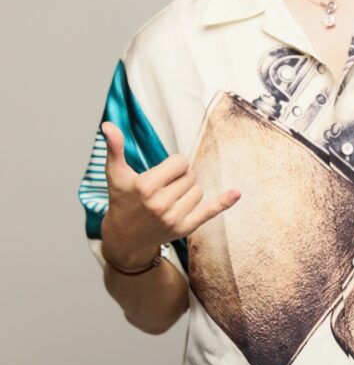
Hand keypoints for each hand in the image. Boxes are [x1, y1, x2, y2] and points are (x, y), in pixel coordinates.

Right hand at [100, 121, 240, 266]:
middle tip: (164, 187)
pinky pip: (210, 212)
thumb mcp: (115, 174)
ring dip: (188, 191)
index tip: (163, 172)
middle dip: (180, 178)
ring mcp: (173, 218)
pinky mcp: (184, 229)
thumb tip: (107, 125)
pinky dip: (224, 203)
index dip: (173, 165)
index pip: (180, 162)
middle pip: (190, 176)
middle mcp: (160, 204)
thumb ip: (114, 148)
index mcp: (145, 186)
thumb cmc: (121, 201)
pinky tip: (236, 193)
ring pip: (198, 191)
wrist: (125, 238)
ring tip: (170, 198)